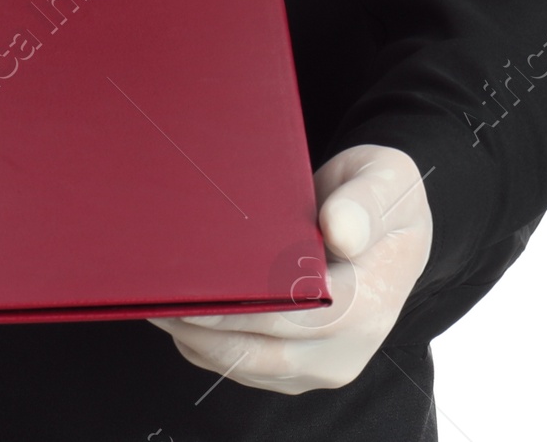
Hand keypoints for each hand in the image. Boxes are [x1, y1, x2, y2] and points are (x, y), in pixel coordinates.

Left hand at [149, 144, 431, 394]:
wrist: (392, 223)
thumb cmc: (383, 195)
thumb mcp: (387, 179)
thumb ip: (364, 203)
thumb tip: (339, 231)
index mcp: (370, 303)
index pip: (297, 316)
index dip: (242, 308)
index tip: (195, 289)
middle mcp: (347, 348)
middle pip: (263, 352)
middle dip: (205, 329)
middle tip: (155, 297)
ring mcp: (322, 363)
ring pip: (248, 367)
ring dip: (199, 341)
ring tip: (155, 303)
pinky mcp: (299, 366)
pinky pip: (246, 366)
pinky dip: (208, 346)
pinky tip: (181, 314)